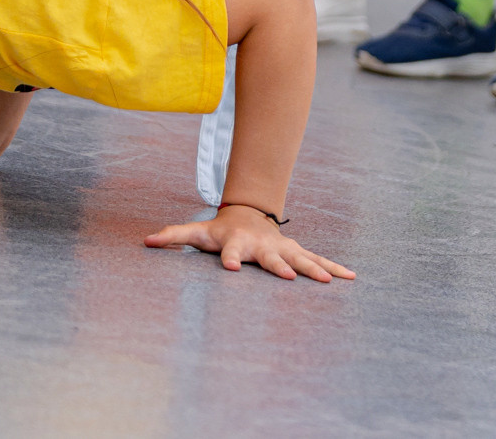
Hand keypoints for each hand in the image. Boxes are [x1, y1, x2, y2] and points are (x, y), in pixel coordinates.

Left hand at [145, 206, 355, 282]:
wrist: (249, 213)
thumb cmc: (220, 229)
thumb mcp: (196, 233)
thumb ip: (172, 236)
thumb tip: (144, 240)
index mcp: (236, 243)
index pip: (230, 251)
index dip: (229, 258)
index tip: (231, 268)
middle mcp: (262, 246)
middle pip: (271, 258)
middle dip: (281, 267)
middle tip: (292, 279)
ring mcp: (282, 248)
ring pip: (300, 259)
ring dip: (315, 270)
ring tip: (329, 282)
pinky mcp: (296, 253)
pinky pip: (317, 261)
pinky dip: (334, 268)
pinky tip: (351, 278)